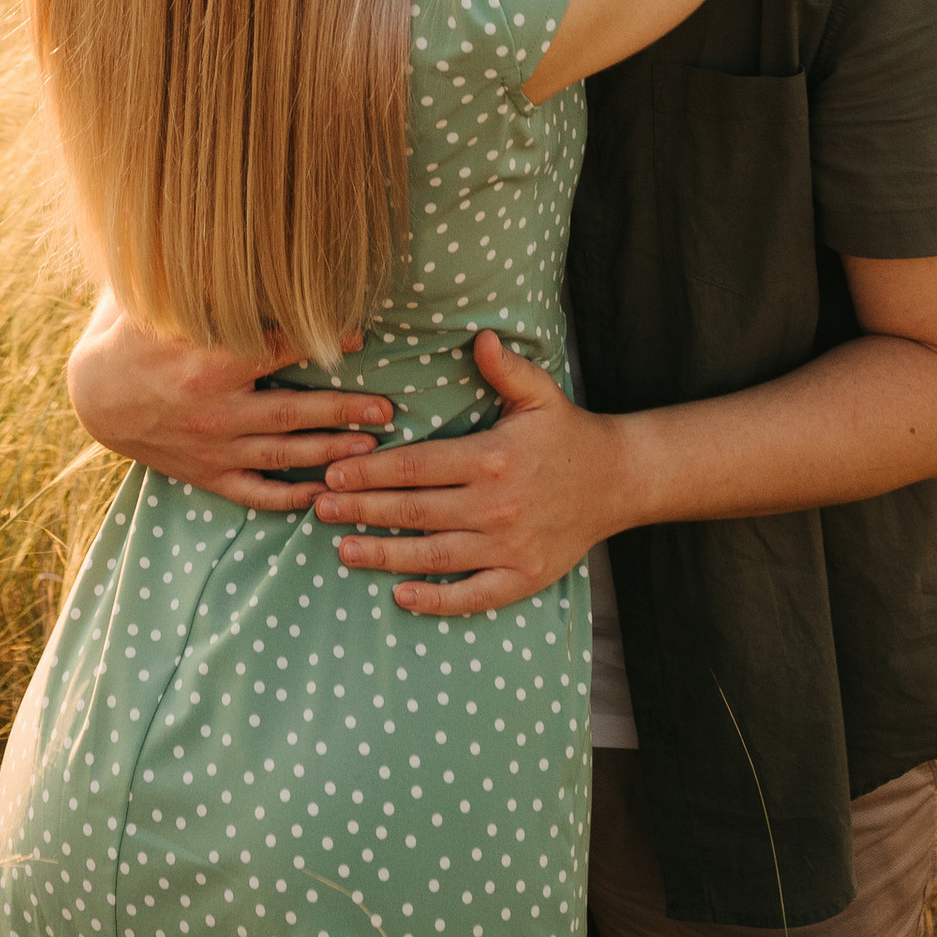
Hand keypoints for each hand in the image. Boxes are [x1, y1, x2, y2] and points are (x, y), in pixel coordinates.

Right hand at [67, 291, 391, 511]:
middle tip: (389, 409)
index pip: (278, 350)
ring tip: (372, 447)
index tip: (360, 334)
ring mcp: (212, 448)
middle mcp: (214, 410)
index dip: (322, 342)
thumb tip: (240, 237)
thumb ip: (199, 278)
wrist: (95, 396)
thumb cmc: (134, 335)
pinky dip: (290, 499)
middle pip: (293, 414)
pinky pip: (255, 493)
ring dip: (330, 453)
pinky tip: (323, 495)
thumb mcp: (158, 299)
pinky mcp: (206, 474)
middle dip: (345, 411)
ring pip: (282, 456)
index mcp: (207, 363)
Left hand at [313, 330, 627, 614]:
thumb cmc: (567, 433)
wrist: (617, 481)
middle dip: (362, 510)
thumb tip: (479, 336)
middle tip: (318, 507)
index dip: (371, 471)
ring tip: (342, 550)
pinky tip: (401, 595)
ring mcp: (509, 547)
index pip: (416, 466)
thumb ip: (505, 367)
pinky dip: (436, 600)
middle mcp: (496, 506)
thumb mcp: (539, 392)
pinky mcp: (523, 577)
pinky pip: (472, 595)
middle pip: (414, 511)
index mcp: (493, 458)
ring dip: (383, 555)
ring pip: (433, 555)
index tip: (335, 472)